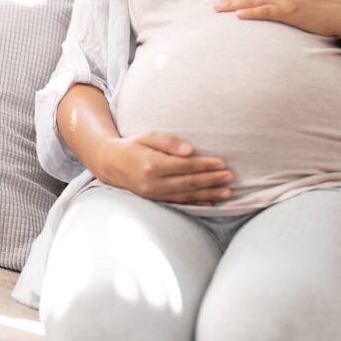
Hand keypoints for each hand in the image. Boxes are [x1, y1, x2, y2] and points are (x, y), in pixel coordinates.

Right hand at [94, 133, 234, 205]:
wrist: (110, 164)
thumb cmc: (132, 146)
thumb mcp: (148, 136)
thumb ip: (169, 142)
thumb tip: (190, 151)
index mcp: (153, 164)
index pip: (185, 166)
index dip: (205, 165)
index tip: (222, 163)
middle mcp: (154, 183)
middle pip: (189, 182)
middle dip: (212, 180)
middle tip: (230, 177)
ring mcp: (155, 194)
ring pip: (187, 195)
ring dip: (209, 194)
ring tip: (227, 192)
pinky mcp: (156, 200)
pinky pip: (179, 203)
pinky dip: (196, 204)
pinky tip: (211, 204)